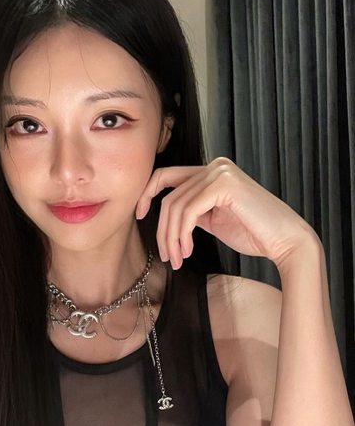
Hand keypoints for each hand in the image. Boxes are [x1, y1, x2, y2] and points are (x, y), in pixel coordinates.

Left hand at [135, 157, 320, 268]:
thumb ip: (193, 212)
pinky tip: (188, 250)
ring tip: (177, 259)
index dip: (147, 194)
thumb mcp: (213, 219)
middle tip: (166, 256)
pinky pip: (188, 210)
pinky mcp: (224, 185)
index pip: (166, 176)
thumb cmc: (253, 233)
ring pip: (175, 206)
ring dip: (171, 237)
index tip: (139, 216)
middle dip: (162, 230)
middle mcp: (215, 166)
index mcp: (211, 171)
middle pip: (169, 196)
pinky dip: (183, 233)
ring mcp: (220, 172)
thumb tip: (166, 217)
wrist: (285, 241)